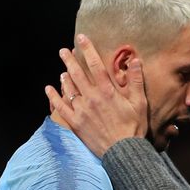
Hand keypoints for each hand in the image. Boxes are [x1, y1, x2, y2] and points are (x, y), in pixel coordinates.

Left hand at [45, 34, 148, 156]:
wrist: (123, 152)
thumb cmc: (133, 127)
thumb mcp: (139, 103)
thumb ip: (136, 81)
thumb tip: (136, 60)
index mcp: (107, 91)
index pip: (95, 65)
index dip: (87, 50)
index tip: (81, 38)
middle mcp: (92, 97)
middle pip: (77, 74)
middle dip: (69, 60)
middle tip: (63, 51)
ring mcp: (81, 110)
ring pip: (69, 89)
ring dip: (64, 77)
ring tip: (62, 70)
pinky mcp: (75, 123)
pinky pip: (61, 107)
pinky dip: (54, 97)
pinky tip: (49, 89)